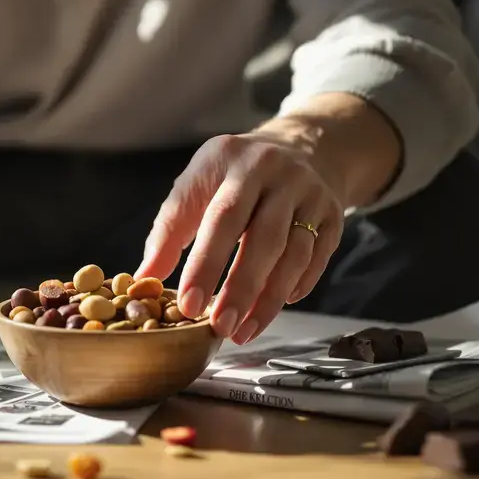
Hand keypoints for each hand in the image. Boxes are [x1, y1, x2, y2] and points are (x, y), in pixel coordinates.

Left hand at [136, 133, 345, 344]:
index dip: (205, 264)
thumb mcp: (195, 186)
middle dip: (241, 289)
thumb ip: (169, 231)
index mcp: (235, 160)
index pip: (221, 217)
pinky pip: (317, 258)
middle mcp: (278, 173)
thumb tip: (145, 280)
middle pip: (264, 238)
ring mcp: (311, 193)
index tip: (188, 305)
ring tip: (243, 332)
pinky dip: (297, 286)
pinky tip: (275, 307)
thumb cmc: (232, 176)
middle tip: (220, 327)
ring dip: (269, 299)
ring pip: (295, 254)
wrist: (300, 147)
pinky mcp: (333, 214)